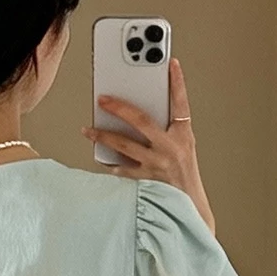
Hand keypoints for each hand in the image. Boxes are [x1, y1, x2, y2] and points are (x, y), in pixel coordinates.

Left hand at [84, 58, 214, 233]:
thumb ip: (166, 131)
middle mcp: (170, 149)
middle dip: (119, 107)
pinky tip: (101, 158)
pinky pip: (121, 169)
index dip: (177, 83)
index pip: (181, 104)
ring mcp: (156, 166)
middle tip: (102, 98)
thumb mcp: (183, 149)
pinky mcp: (144, 182)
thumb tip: (138, 115)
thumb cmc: (184, 178)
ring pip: (123, 145)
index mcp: (183, 137)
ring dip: (102, 135)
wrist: (189, 211)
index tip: (171, 63)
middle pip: (141, 120)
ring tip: (88, 129)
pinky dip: (110, 164)